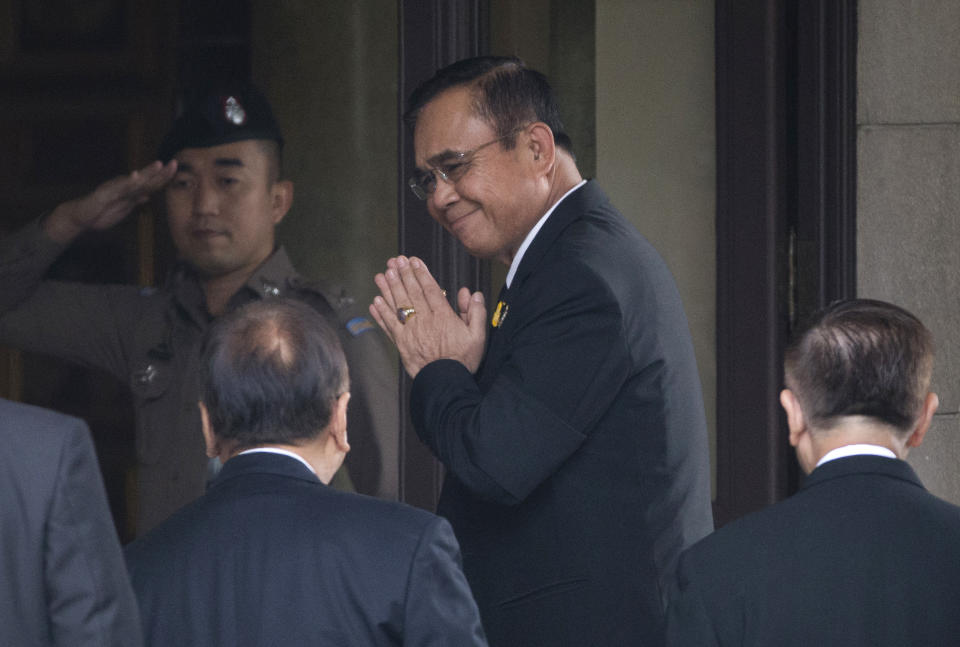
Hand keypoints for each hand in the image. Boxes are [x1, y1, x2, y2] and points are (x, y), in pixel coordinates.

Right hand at [43, 160, 177, 243]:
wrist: (81, 218)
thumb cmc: (102, 213)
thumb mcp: (123, 209)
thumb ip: (134, 201)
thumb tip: (147, 196)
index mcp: (130, 192)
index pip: (150, 184)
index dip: (164, 178)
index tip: (177, 170)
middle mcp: (124, 187)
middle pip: (146, 179)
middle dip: (160, 172)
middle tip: (174, 163)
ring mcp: (114, 189)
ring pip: (134, 181)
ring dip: (147, 172)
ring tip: (159, 165)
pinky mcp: (104, 194)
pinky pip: (117, 188)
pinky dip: (127, 182)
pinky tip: (135, 177)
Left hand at [370, 256, 486, 378]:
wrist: (446, 382)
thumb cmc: (463, 360)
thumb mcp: (478, 336)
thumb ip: (476, 312)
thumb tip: (471, 293)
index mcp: (443, 317)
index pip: (430, 289)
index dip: (420, 273)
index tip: (413, 261)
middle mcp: (425, 321)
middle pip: (411, 293)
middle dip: (403, 275)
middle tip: (395, 261)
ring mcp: (411, 332)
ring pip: (397, 306)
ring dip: (388, 289)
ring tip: (382, 275)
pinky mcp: (402, 344)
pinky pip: (389, 326)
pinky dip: (381, 314)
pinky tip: (375, 302)